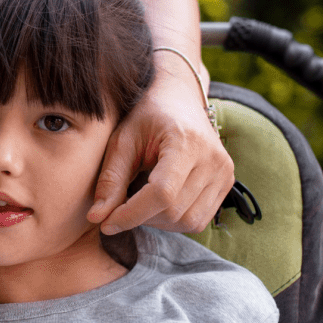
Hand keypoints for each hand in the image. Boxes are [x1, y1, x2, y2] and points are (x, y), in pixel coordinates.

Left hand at [87, 75, 233, 233]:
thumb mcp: (121, 141)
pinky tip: (157, 203)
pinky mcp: (227, 184)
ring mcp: (224, 173)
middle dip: (139, 217)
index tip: (106, 223)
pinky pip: (198, 221)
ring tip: (139, 200)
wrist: (178, 99)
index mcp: (187, 142)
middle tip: (119, 206)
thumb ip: (110, 179)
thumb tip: (96, 218)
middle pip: (173, 211)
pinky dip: (173, 221)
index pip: (162, 194)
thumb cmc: (145, 117)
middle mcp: (213, 159)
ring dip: (156, 221)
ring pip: (187, 221)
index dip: (131, 214)